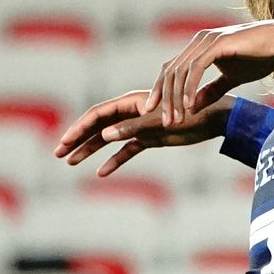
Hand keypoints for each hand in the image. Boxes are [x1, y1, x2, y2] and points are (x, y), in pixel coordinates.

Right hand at [54, 91, 234, 176]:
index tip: (63, 142)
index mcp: (133, 102)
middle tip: (57, 153)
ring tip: (71, 162)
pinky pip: (127, 150)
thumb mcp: (160, 123)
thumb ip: (132, 129)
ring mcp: (140, 126)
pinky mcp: (151, 138)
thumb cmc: (191, 114)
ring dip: (90, 149)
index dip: (78, 127)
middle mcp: (133, 112)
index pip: (98, 113)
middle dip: (78, 138)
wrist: (216, 119)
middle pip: (98, 125)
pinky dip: (115, 160)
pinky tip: (101, 172)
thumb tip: (103, 135)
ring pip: (109, 138)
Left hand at [142, 18, 273, 126]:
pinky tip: (190, 105)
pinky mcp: (217, 44)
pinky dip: (191, 87)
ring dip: (176, 97)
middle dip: (165, 99)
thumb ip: (211, 90)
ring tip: (176, 118)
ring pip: (181, 72)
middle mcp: (198, 42)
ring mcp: (207, 41)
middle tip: (165, 122)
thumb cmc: (261, 56)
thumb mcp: (232, 79)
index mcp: (199, 48)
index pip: (171, 71)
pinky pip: (197, 68)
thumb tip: (193, 107)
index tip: (155, 113)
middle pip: (171, 72)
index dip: (161, 92)